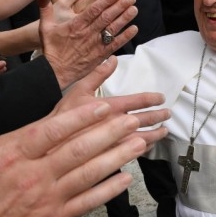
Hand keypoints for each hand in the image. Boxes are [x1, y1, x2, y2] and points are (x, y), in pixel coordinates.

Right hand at [0, 89, 149, 216]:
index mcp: (10, 159)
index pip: (51, 132)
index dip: (80, 117)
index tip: (103, 105)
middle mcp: (33, 178)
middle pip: (78, 151)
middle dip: (109, 134)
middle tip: (133, 120)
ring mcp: (46, 201)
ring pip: (88, 175)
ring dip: (116, 158)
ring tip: (139, 143)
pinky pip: (86, 204)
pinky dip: (108, 191)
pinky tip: (125, 179)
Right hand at [41, 0, 138, 89]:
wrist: (54, 71)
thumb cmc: (51, 49)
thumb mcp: (45, 27)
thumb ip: (45, 9)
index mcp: (76, 25)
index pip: (94, 10)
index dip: (106, 0)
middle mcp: (87, 34)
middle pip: (106, 17)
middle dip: (120, 6)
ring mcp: (95, 45)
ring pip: (112, 29)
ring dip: (124, 19)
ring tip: (134, 9)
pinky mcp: (99, 55)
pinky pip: (114, 45)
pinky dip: (125, 37)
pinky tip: (134, 29)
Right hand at [52, 56, 169, 149]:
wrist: (48, 146)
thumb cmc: (61, 117)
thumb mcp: (77, 90)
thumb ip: (97, 74)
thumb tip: (113, 58)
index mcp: (109, 107)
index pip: (137, 101)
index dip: (151, 99)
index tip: (161, 98)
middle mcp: (115, 125)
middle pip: (143, 120)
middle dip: (158, 117)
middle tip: (167, 114)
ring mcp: (114, 143)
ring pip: (141, 139)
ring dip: (154, 135)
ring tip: (163, 132)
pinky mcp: (110, 157)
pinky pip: (132, 154)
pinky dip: (142, 150)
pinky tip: (146, 147)